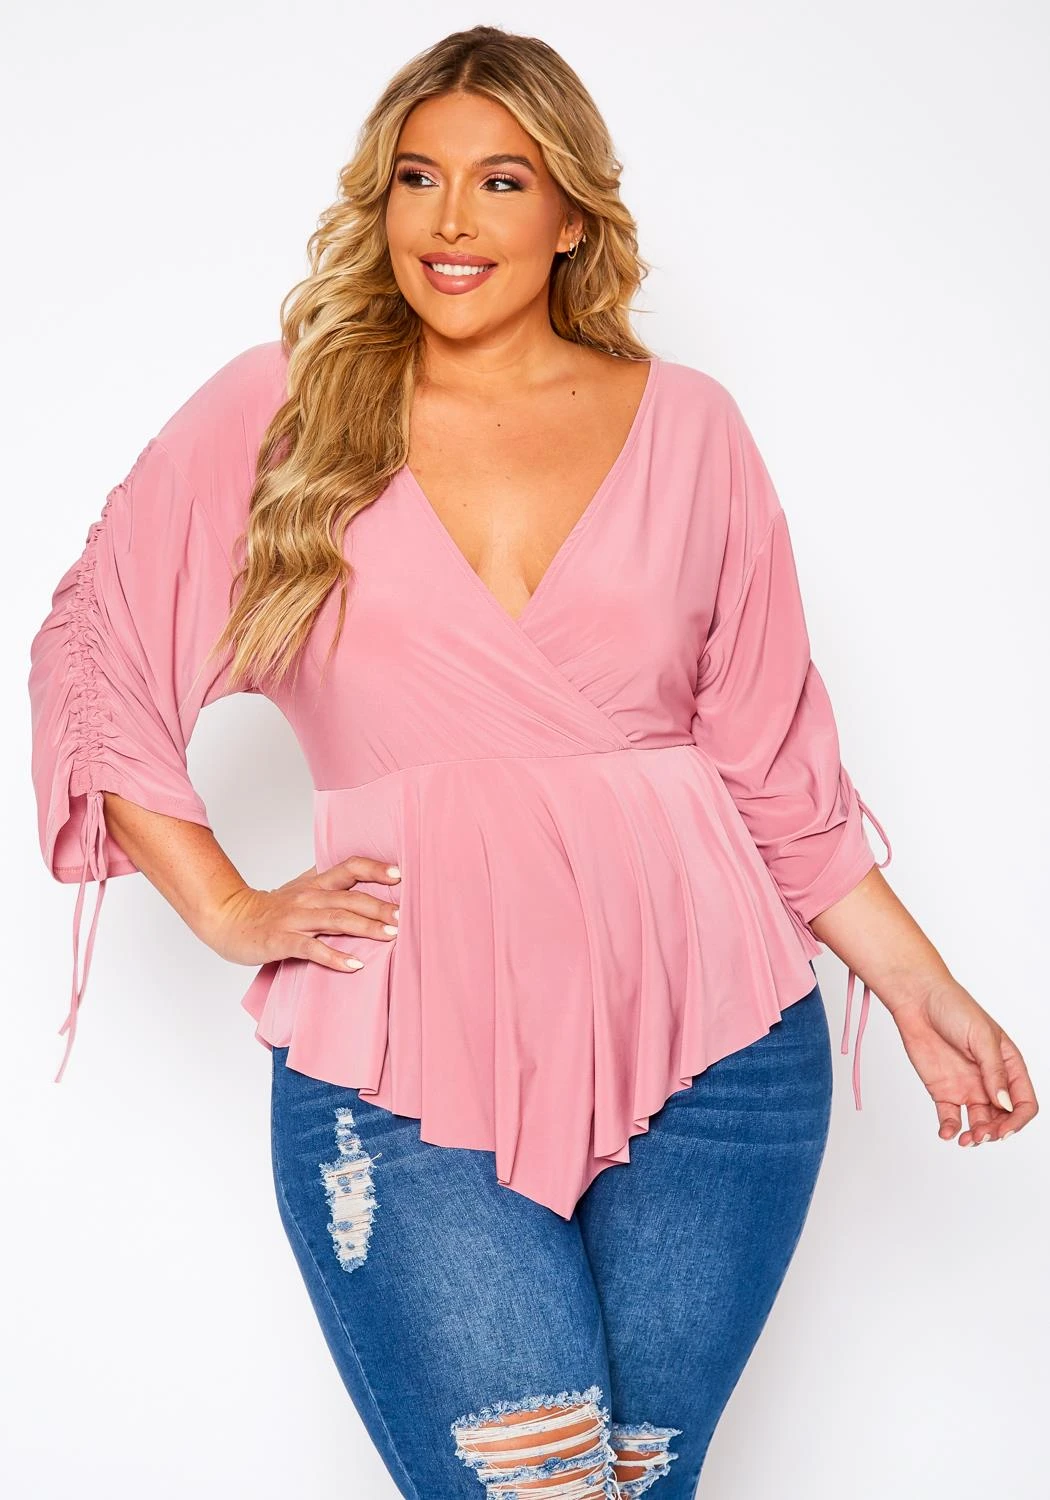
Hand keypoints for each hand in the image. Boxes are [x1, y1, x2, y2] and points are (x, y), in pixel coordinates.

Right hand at [203, 855, 401, 971]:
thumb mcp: (303, 890)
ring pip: (337, 919)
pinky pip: (312, 948)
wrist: (229, 919)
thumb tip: (366, 881)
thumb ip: (331, 885)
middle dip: (381, 906)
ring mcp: (296, 918)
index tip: (400, 875)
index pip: (350, 867)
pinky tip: (355, 965)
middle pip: (351, 897)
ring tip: (391, 936)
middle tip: (405, 917)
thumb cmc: (271, 908)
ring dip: (366, 927)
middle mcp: (309, 897)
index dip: (375, 868)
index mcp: (316, 883)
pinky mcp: (283, 940)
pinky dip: (334, 957)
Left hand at [890, 977, 1037, 1145]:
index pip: (1023, 1102)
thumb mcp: (981, 1037)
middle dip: (996, 1132)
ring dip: (976, 1135)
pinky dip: (950, 1129)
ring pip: (978, 1122)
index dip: (1017, 1120)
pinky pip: (950, 1117)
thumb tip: (1005, 1104)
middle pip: (1002, 1118)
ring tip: (966, 1139)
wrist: (917, 999)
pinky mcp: (942, 1090)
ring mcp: (966, 1086)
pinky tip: (947, 1133)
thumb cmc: (954, 1008)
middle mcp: (990, 1080)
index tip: (1003, 1130)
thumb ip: (994, 1071)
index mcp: (1008, 1066)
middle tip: (982, 1136)